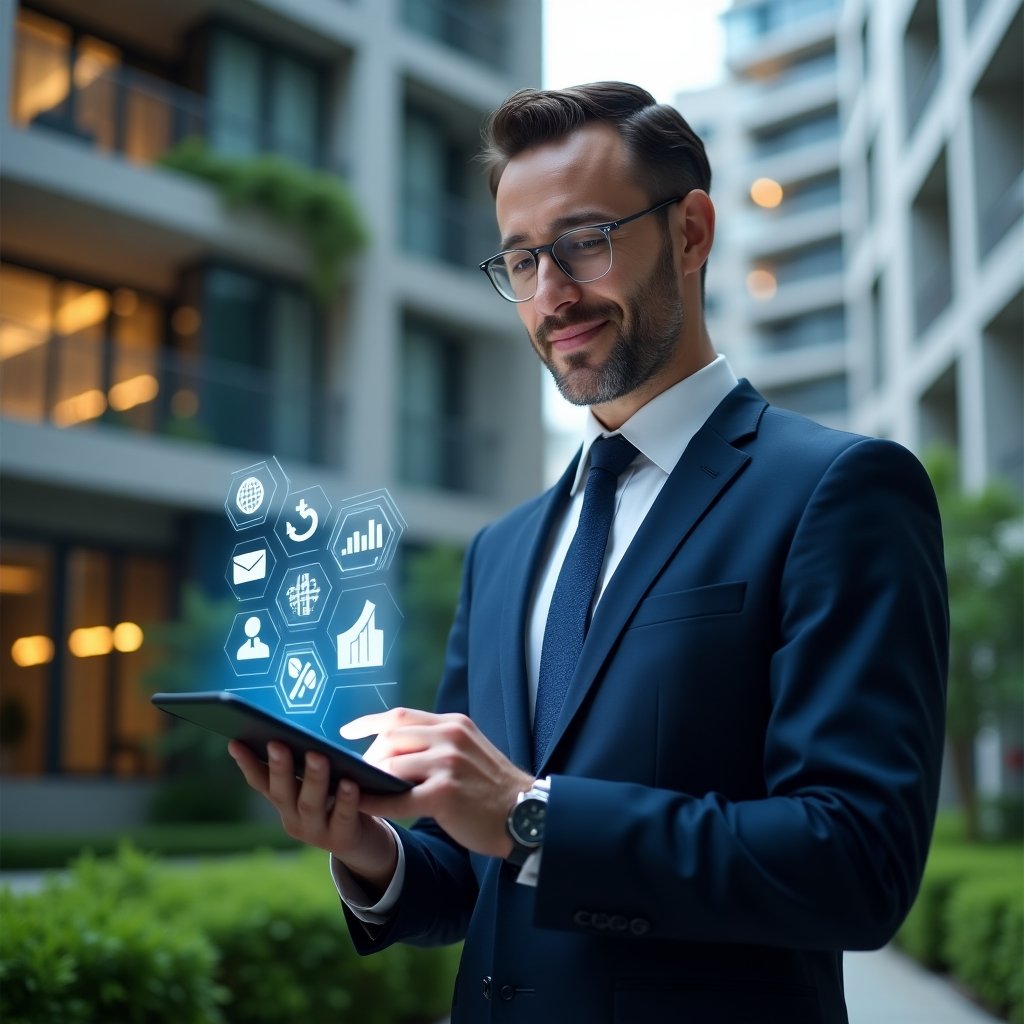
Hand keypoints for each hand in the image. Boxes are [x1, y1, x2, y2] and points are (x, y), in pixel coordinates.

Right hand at [228, 740, 397, 892]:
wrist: (362, 844)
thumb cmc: (337, 803)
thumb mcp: (317, 786)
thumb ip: (306, 767)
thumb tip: (298, 732)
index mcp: (284, 802)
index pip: (260, 782)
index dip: (247, 764)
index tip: (235, 742)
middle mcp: (293, 819)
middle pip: (282, 793)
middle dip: (278, 768)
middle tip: (276, 743)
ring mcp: (315, 832)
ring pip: (310, 804)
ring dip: (313, 779)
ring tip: (317, 756)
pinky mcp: (341, 839)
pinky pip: (342, 817)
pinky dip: (345, 800)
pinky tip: (350, 783)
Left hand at [341, 708, 533, 858]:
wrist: (525, 812)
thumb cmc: (492, 787)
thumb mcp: (469, 749)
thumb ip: (437, 742)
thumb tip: (393, 746)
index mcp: (453, 724)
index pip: (400, 716)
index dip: (368, 722)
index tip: (346, 730)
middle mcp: (450, 737)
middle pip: (390, 738)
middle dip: (367, 757)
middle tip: (357, 774)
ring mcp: (448, 764)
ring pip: (391, 766)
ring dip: (370, 780)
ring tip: (359, 790)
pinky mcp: (445, 794)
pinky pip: (398, 798)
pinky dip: (376, 803)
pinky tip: (364, 806)